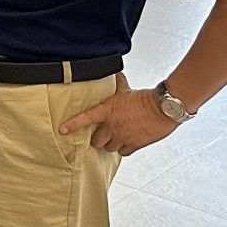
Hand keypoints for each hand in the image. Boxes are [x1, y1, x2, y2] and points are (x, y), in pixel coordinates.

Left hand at [58, 75, 178, 155]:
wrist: (163, 108)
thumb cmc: (146, 98)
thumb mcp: (127, 89)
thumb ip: (118, 83)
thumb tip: (116, 73)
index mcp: (107, 111)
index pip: (85, 118)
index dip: (72, 125)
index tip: (63, 130)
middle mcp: (112, 126)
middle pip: (96, 141)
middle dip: (97, 139)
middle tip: (100, 136)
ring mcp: (123, 137)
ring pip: (109, 148)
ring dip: (110, 145)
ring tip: (113, 139)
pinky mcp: (135, 144)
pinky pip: (123, 153)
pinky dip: (122, 150)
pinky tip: (125, 144)